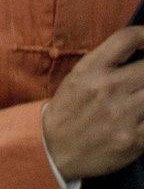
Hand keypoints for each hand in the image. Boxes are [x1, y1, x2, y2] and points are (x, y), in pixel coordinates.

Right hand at [43, 26, 143, 180]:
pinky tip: (142, 117)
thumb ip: (106, 64)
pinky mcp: (135, 139)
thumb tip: (140, 52)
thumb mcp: (77, 78)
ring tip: (141, 96)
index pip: (126, 39)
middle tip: (143, 78)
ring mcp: (123, 114)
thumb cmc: (68, 110)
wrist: (54, 149)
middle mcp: (108, 88)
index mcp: (91, 70)